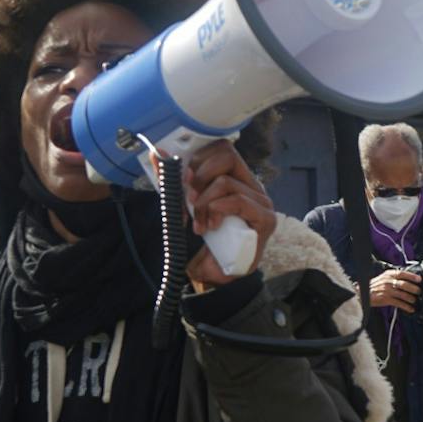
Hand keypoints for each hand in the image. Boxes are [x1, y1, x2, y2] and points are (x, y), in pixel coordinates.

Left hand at [182, 142, 276, 288]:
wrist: (214, 273)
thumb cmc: (202, 239)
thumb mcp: (183, 205)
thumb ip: (174, 180)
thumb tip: (158, 152)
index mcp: (235, 178)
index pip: (221, 148)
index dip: (198, 158)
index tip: (183, 180)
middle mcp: (251, 185)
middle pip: (227, 155)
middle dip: (199, 175)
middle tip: (189, 199)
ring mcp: (261, 201)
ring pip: (226, 182)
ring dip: (203, 203)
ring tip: (199, 224)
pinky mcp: (265, 219)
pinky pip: (238, 200)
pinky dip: (217, 211)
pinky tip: (211, 226)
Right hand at [369, 268, 421, 312]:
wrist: (362, 293)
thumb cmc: (375, 286)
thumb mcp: (384, 277)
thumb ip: (394, 277)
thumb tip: (408, 280)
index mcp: (389, 274)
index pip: (402, 273)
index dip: (412, 276)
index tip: (419, 279)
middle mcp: (388, 281)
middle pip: (404, 284)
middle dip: (414, 289)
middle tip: (419, 292)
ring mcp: (387, 290)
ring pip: (402, 294)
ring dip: (411, 298)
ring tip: (415, 301)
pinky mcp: (386, 299)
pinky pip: (399, 303)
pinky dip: (406, 306)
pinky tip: (410, 309)